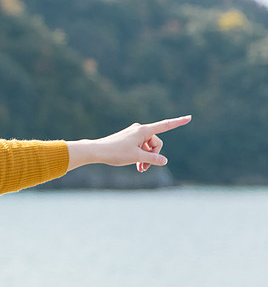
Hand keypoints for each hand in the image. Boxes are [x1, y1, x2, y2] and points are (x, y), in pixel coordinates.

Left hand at [66, 115, 191, 171]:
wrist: (97, 151)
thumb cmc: (116, 152)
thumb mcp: (137, 157)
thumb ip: (153, 159)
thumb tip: (164, 160)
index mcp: (143, 130)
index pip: (165, 126)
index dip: (178, 122)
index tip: (189, 118)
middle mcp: (139, 129)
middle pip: (155, 143)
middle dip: (153, 155)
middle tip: (144, 168)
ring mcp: (134, 133)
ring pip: (148, 146)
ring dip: (146, 157)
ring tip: (140, 168)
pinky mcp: (129, 138)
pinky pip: (140, 147)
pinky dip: (141, 155)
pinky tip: (137, 165)